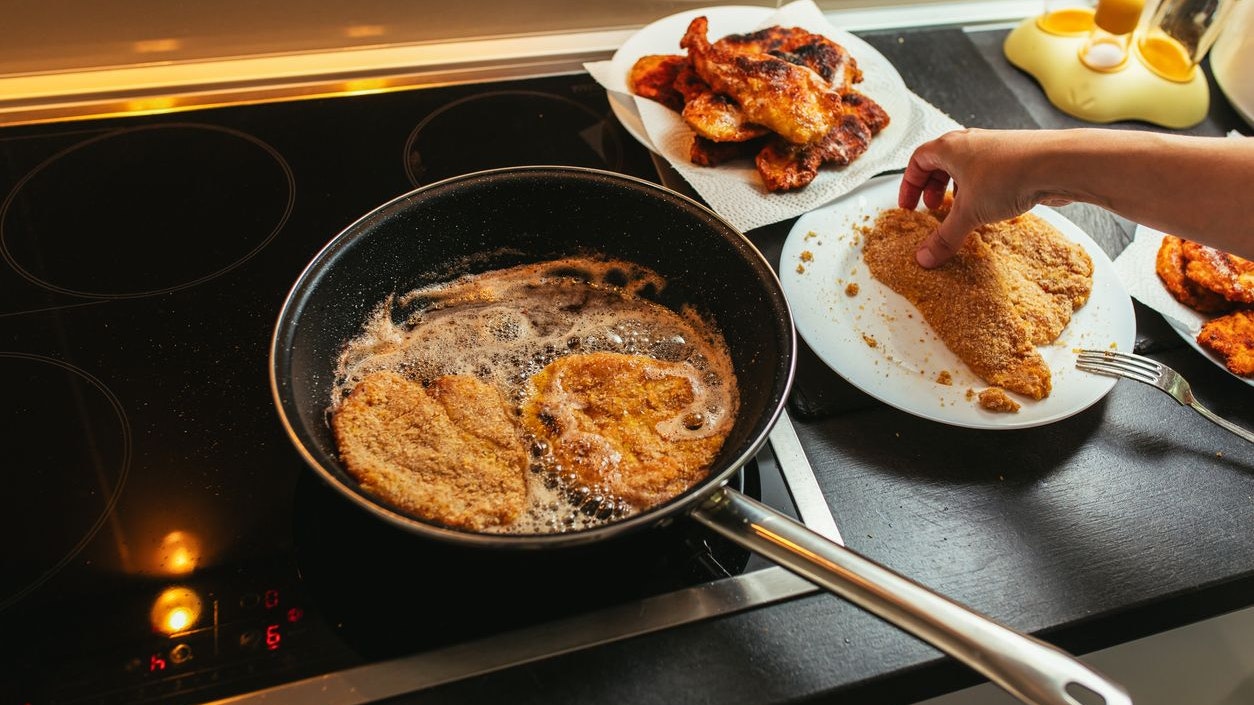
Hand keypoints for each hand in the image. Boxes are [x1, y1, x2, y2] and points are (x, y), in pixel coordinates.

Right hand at [897, 129, 1068, 267]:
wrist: (1057, 163)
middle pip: (941, 161)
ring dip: (957, 187)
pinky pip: (989, 171)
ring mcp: (994, 148)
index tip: (908, 205)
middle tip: (933, 207)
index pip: (918, 161)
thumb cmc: (1008, 176)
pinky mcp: (1015, 157)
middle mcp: (970, 142)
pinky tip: (989, 207)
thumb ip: (945, 237)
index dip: (909, 184)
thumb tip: (925, 257)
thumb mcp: (968, 213)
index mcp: (949, 147)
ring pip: (966, 165)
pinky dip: (980, 188)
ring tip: (960, 209)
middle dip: (933, 186)